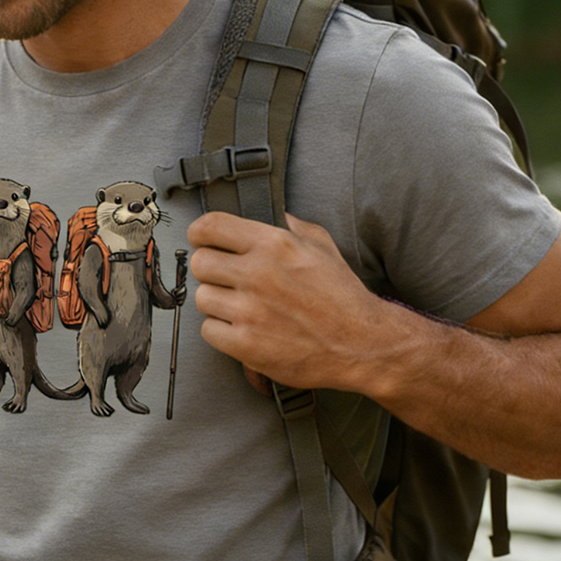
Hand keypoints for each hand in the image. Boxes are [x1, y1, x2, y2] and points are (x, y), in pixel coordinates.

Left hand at [187, 211, 389, 395]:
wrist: (361, 344)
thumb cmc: (343, 297)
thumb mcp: (323, 246)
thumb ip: (294, 227)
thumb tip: (277, 216)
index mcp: (273, 244)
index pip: (210, 226)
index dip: (200, 233)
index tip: (201, 240)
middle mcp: (257, 274)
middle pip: (199, 263)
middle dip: (210, 269)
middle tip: (226, 278)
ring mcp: (249, 311)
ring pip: (202, 298)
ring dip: (217, 301)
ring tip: (240, 305)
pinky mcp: (246, 344)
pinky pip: (209, 331)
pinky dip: (221, 331)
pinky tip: (242, 327)